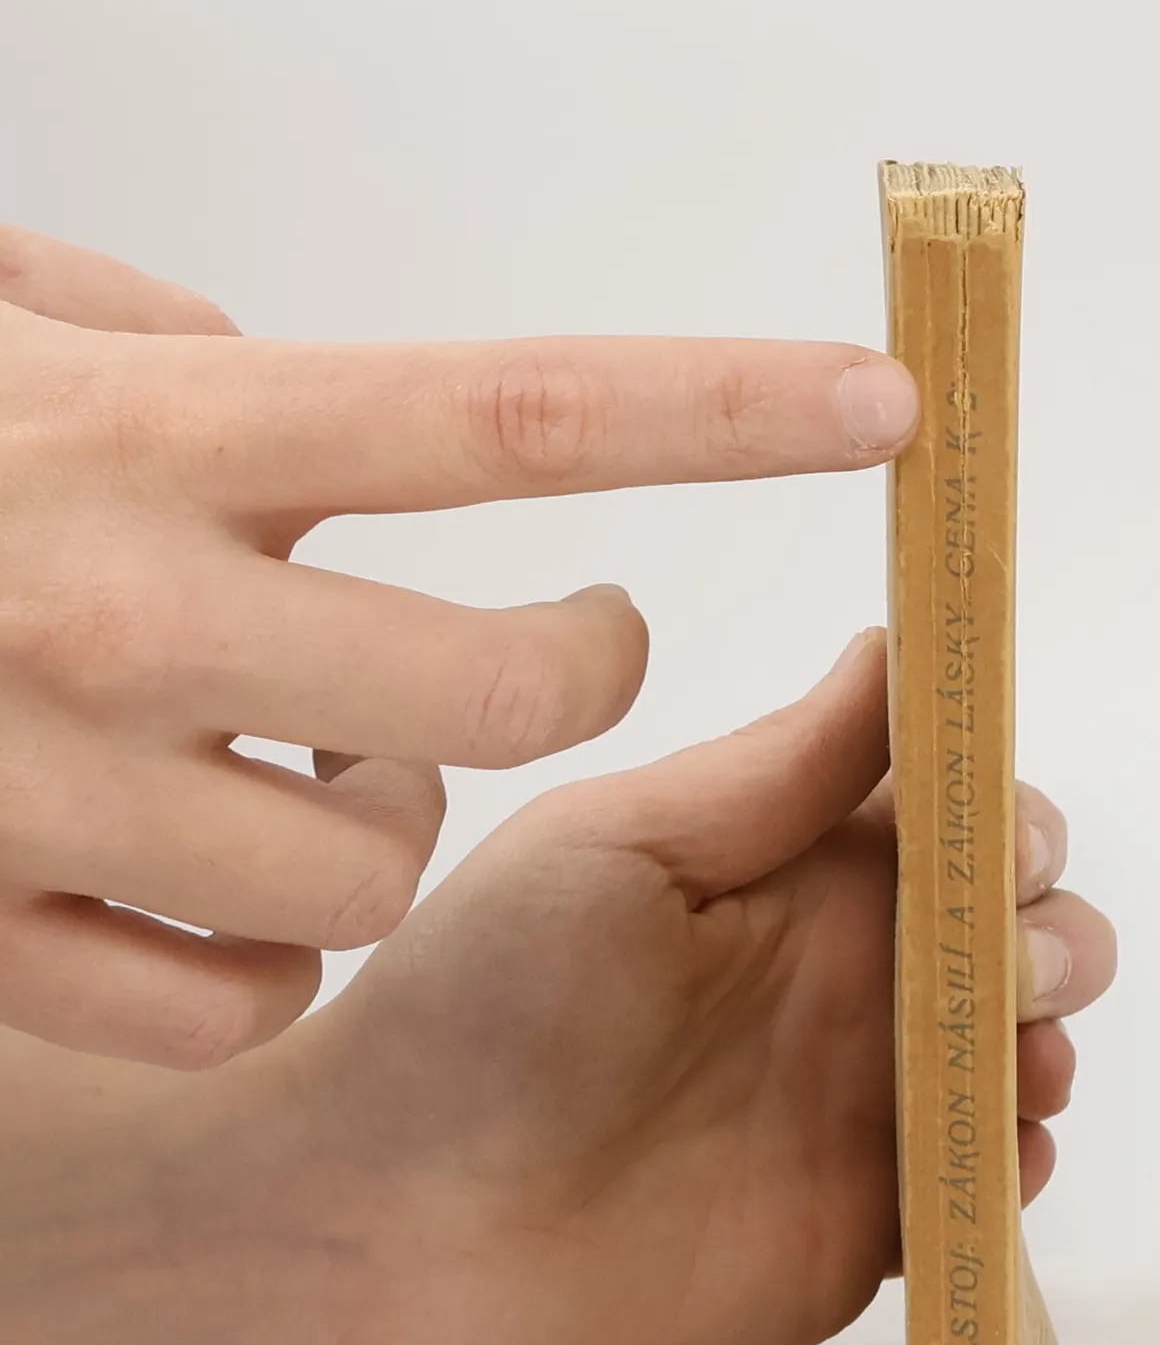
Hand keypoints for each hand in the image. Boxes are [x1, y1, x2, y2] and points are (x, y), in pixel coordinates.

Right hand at [0, 224, 917, 1068]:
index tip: (887, 410)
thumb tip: (320, 394)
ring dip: (384, 822)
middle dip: (566, 680)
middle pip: (502, 697)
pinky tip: (188, 881)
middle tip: (561, 650)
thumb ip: (187, 360)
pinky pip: (238, 996)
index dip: (724, 412)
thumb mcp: (14, 349)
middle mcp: (119, 610)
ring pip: (376, 868)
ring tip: (298, 761)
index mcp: (155, 432)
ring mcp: (52, 791)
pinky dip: (254, 958)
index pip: (514, 412)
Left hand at [239, 633, 1114, 1344]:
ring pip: (1016, 1060)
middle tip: (1013, 973)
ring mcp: (856, 1112)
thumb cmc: (478, 1008)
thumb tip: (897, 642)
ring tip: (1014, 1069)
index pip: (953, 826)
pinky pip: (980, 1193)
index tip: (1008, 850)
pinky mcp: (859, 1233)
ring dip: (1048, 1046)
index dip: (1010, 826)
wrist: (385, 1234)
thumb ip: (772, 770)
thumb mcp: (615, 852)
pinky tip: (996, 1162)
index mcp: (791, 879)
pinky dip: (1018, 1170)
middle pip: (1013, 939)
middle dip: (1054, 937)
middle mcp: (841, 986)